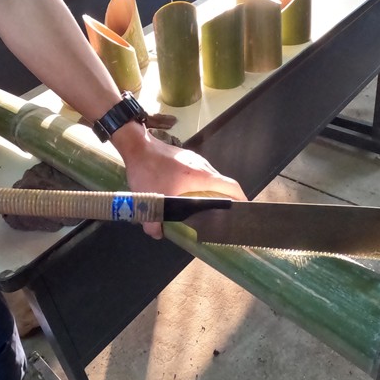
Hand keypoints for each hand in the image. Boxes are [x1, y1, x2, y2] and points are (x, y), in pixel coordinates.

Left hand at [115, 128, 246, 238]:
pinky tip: (188, 194)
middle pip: (223, 184)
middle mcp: (203, 166)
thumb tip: (157, 234)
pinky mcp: (185, 157)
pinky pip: (200, 173)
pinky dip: (200, 184)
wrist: (136, 145)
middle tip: (223, 215)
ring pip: (211, 178)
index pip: (232, 187)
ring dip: (212, 191)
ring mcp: (195, 159)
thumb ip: (153, 222)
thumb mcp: (149, 200)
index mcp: (202, 177)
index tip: (243, 212)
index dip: (241, 200)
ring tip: (206, 207)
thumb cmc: (148, 170)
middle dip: (226, 199)